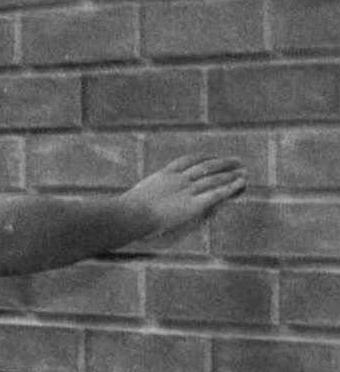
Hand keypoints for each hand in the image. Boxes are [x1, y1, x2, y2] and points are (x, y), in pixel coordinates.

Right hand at [121, 156, 246, 244]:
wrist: (130, 215)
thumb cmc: (127, 211)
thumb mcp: (136, 197)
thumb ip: (147, 195)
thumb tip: (146, 198)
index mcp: (163, 175)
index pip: (187, 161)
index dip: (202, 158)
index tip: (212, 156)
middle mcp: (178, 179)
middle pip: (205, 166)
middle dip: (222, 163)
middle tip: (236, 161)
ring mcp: (186, 191)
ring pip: (213, 178)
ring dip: (230, 173)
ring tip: (244, 171)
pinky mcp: (193, 205)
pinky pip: (216, 193)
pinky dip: (230, 187)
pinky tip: (241, 183)